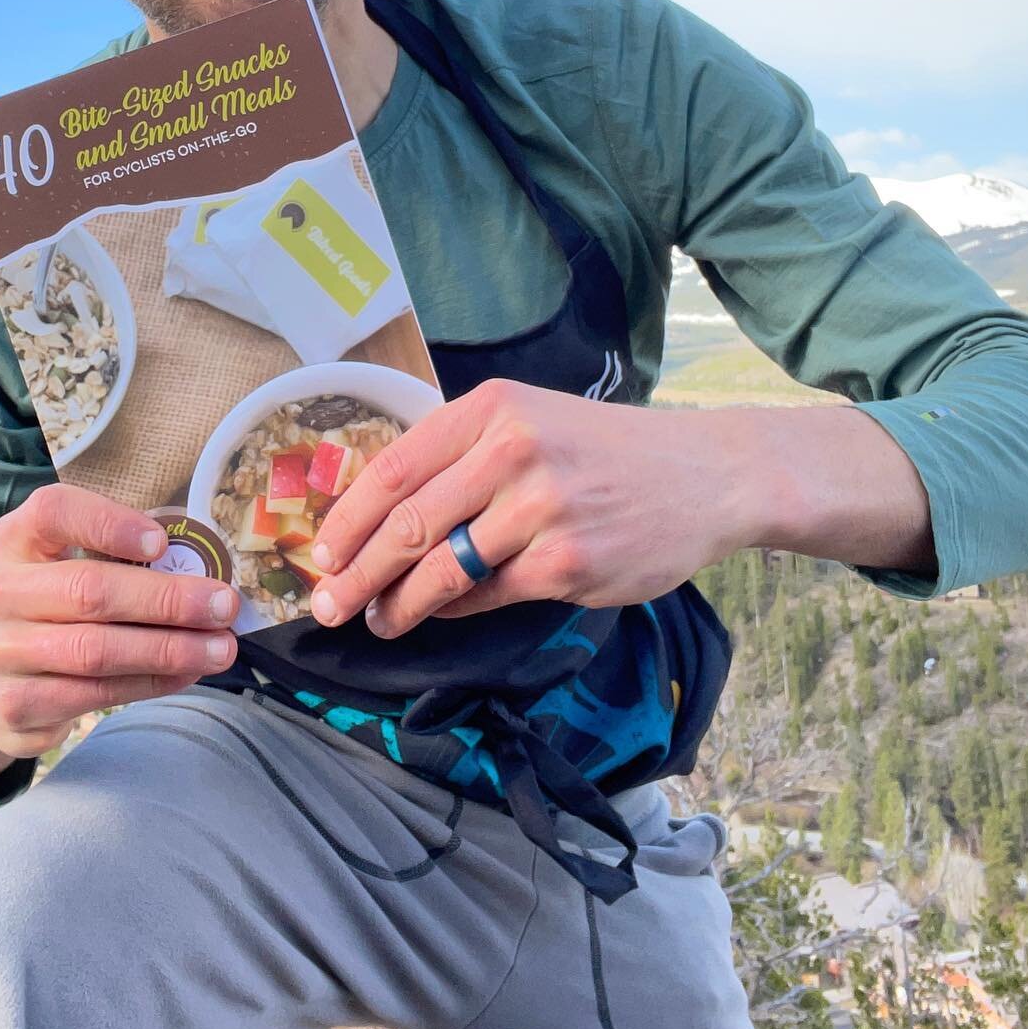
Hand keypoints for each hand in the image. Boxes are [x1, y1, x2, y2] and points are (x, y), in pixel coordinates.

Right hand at [0, 484, 238, 778]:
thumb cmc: (50, 612)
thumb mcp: (64, 568)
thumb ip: (118, 561)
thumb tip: (202, 573)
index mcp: (12, 540)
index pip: (52, 512)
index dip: (109, 524)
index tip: (162, 544)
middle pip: (87, 590)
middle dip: (167, 599)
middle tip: (223, 606)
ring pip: (95, 650)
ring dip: (169, 649)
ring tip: (220, 648)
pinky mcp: (11, 707)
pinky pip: (94, 693)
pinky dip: (149, 683)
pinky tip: (185, 674)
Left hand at [307, 379, 761, 637]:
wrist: (707, 475)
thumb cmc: (606, 452)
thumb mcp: (531, 422)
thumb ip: (462, 455)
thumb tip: (380, 515)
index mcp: (492, 409)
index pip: (394, 468)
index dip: (347, 518)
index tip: (321, 552)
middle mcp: (513, 451)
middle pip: (406, 524)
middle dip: (355, 572)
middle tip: (326, 603)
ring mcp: (541, 509)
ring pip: (440, 568)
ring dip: (397, 603)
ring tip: (375, 619)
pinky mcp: (567, 563)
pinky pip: (486, 595)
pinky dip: (452, 610)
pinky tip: (437, 615)